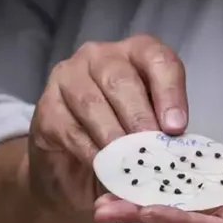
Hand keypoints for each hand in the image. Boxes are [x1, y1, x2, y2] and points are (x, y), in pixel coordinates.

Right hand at [26, 34, 188, 214]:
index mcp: (136, 54)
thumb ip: (161, 134)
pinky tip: (104, 168)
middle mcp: (100, 57)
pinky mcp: (47, 108)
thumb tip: (175, 149)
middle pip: (122, 80)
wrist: (71, 169)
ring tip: (130, 164)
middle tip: (152, 151)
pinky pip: (70, 128)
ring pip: (92, 103)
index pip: (158, 59)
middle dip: (140, 118)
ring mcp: (68, 78)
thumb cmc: (120, 141)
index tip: (176, 128)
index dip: (170, 93)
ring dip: (114, 136)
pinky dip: (90, 152)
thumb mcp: (149, 133)